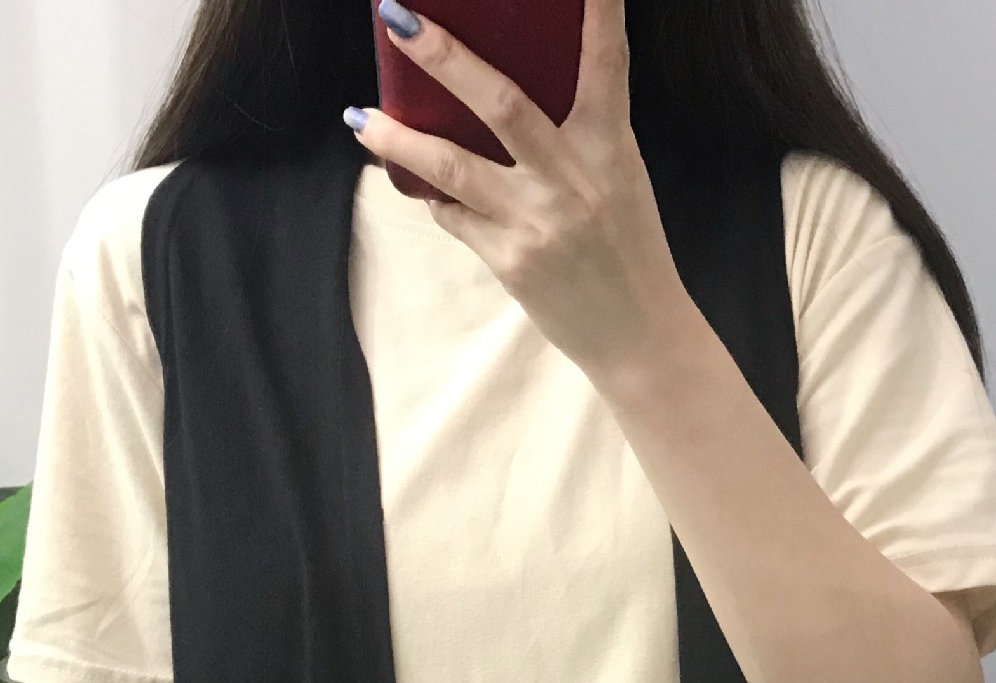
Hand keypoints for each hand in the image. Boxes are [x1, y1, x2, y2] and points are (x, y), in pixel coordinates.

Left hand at [347, 0, 702, 385]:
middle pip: (502, 104)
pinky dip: (432, 194)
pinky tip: (412, 179)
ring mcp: (536, 222)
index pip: (606, 63)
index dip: (598, 11)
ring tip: (358, 117)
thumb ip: (575, 135)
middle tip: (397, 18)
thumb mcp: (619, 179)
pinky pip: (455, 217)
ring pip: (453, 167)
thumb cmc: (629, 252)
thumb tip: (506, 94)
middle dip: (444, 58)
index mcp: (609, 148)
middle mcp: (572, 180)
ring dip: (398, 139)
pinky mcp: (510, 261)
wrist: (637, 338)